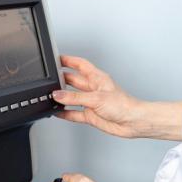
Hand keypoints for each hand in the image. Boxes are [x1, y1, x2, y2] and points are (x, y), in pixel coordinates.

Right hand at [55, 55, 181, 140]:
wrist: (133, 122)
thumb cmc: (123, 105)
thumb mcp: (96, 98)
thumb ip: (74, 97)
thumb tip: (58, 95)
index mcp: (97, 78)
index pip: (80, 65)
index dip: (68, 60)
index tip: (56, 59)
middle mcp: (93, 89)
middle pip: (73, 81)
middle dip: (61, 80)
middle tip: (49, 81)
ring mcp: (91, 102)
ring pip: (72, 97)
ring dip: (62, 98)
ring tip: (50, 97)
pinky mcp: (90, 115)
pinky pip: (74, 113)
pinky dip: (65, 113)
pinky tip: (57, 112)